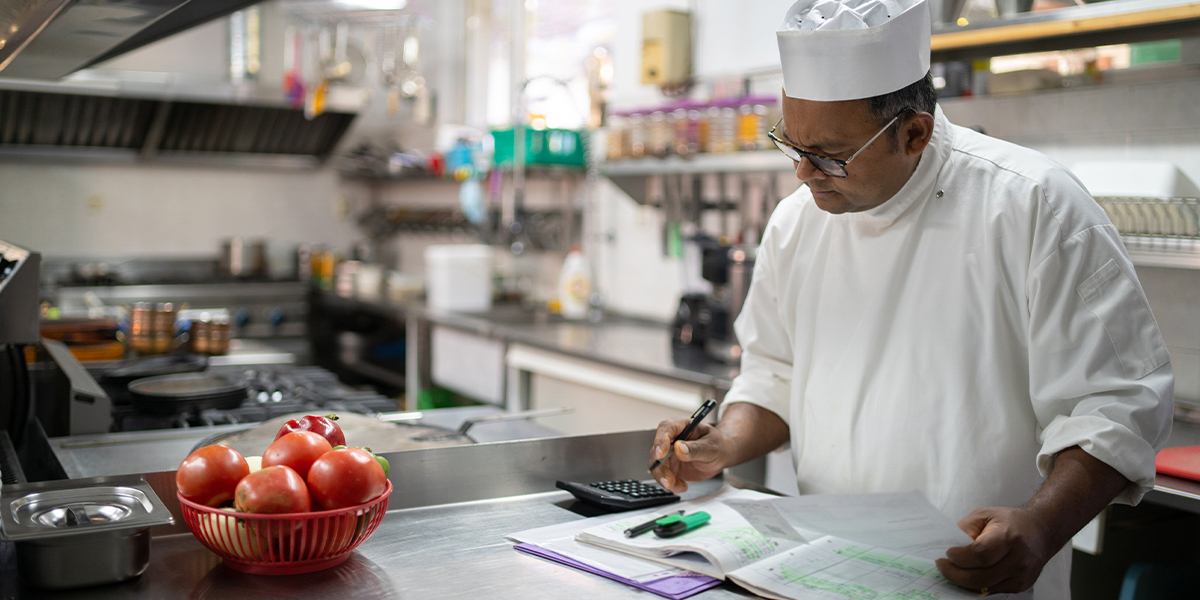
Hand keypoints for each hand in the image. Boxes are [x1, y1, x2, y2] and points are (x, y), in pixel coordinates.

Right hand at [649, 418, 731, 493]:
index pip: (666, 429)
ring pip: (658, 466)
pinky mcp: (671, 467)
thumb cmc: (718, 444)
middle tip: (668, 480)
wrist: (722, 455)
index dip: (661, 441)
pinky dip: (671, 484)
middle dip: (661, 467)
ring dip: (664, 478)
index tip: (661, 454)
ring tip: (677, 486)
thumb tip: (679, 448)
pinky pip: (664, 476)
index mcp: (681, 426)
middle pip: (657, 451)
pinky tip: (682, 486)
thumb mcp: (711, 446)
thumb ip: (696, 448)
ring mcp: (670, 454)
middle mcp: (672, 439)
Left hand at [935, 506, 1056, 593]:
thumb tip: (947, 544)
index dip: (960, 558)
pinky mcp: (1020, 586)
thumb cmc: (1010, 521)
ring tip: (952, 570)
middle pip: (980, 577)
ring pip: (984, 587)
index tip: (947, 554)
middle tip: (942, 566)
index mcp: (1009, 538)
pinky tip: (967, 574)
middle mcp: (1018, 560)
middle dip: (955, 574)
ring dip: (963, 581)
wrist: (1041, 531)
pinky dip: (976, 584)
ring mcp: (1021, 576)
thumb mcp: (985, 514)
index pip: (980, 555)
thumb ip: (965, 528)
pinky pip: (992, 590)